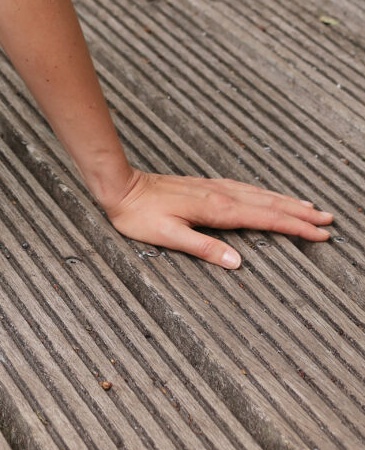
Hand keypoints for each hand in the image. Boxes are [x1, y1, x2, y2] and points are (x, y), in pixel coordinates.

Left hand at [104, 168, 332, 267]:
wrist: (122, 187)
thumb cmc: (140, 215)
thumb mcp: (169, 236)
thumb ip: (204, 249)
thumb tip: (238, 262)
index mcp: (217, 209)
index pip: (265, 218)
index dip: (295, 226)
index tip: (320, 232)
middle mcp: (220, 195)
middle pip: (270, 204)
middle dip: (300, 213)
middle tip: (328, 219)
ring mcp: (214, 188)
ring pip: (260, 194)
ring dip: (287, 201)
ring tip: (309, 207)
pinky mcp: (207, 186)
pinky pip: (246, 189)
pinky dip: (265, 194)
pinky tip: (269, 196)